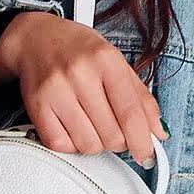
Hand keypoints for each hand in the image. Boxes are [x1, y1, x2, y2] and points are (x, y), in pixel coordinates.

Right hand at [0, 11, 166, 163]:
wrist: (34, 38)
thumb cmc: (78, 51)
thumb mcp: (115, 62)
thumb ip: (140, 97)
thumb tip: (158, 132)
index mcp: (106, 60)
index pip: (131, 113)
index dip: (142, 141)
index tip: (146, 155)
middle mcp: (81, 73)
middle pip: (111, 134)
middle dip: (117, 142)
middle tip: (113, 132)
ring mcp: (56, 90)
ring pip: (87, 144)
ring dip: (94, 144)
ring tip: (91, 128)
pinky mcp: (37, 106)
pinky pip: (61, 144)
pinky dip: (71, 145)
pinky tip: (72, 130)